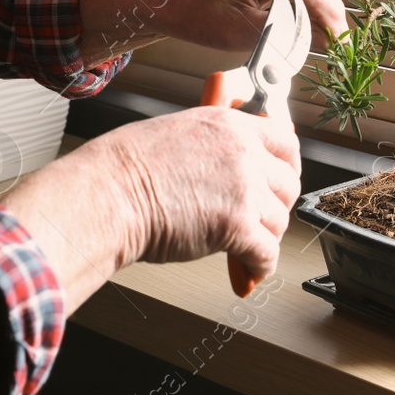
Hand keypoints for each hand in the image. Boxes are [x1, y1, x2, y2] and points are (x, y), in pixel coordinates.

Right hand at [104, 105, 301, 279]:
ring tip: (246, 247)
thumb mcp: (177, 133)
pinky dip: (260, 266)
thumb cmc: (123, 170)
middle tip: (262, 218)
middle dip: (277, 205)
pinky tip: (250, 270)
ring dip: (264, 237)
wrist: (106, 196)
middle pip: (288, 183)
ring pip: (279, 220)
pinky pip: (267, 252)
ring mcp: (244, 188)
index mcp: (229, 125)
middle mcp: (243, 152)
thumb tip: (226, 163)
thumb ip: (212, 145)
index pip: (285, 140)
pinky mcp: (237, 226)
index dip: (287, 165)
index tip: (282, 178)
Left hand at [153, 0, 346, 52]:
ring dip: (325, 0)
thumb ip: (284, 34)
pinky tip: (308, 19)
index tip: (339, 38)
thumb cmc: (196, 15)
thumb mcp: (238, 33)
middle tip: (334, 39)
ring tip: (321, 32)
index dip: (326, 9)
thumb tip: (325, 40)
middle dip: (331, 4)